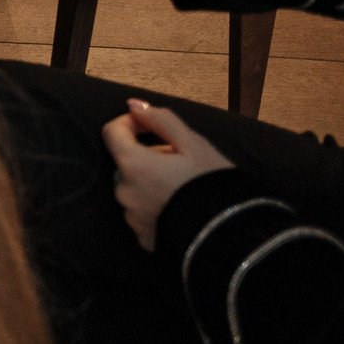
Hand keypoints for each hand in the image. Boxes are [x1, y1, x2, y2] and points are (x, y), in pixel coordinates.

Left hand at [104, 98, 232, 250]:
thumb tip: (133, 105)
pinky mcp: (143, 238)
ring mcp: (132, 218)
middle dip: (147, 156)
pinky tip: (179, 207)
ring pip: (134, 188)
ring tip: (183, 186)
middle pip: (126, 163)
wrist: (232, 235)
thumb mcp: (194, 144)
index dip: (130, 123)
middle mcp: (124, 192)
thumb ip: (160, 120)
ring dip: (150, 181)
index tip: (150, 127)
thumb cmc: (212, 185)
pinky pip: (142, 213)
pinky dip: (154, 205)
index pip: (112, 132)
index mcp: (132, 165)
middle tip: (180, 161)